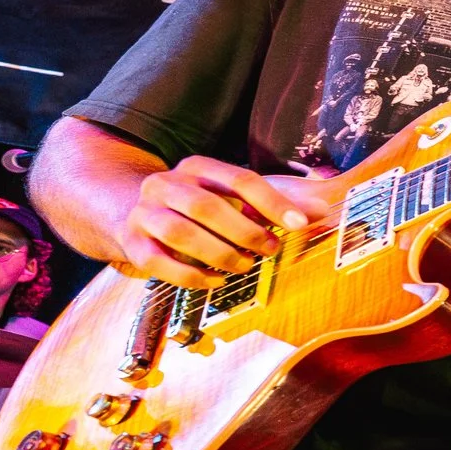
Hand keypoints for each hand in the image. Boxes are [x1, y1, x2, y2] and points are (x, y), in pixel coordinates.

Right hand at [118, 156, 332, 287]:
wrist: (130, 213)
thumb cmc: (196, 207)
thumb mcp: (231, 197)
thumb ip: (273, 204)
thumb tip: (320, 211)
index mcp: (197, 168)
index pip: (240, 179)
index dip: (273, 203)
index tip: (300, 224)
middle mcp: (165, 184)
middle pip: (206, 206)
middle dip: (244, 231)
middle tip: (270, 250)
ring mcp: (143, 213)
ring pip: (179, 234)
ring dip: (218, 254)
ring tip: (244, 266)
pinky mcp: (131, 243)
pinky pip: (158, 263)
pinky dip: (190, 276)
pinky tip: (215, 281)